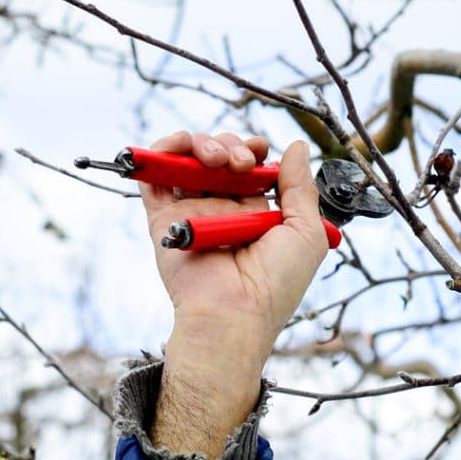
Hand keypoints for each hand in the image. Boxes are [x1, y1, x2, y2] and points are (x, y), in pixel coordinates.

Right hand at [139, 131, 328, 456]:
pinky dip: (160, 153)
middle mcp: (222, 209)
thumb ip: (301, 187)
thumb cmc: (276, 284)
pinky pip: (154, 177)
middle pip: (218, 157)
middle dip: (231, 146)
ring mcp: (191, 212)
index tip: (261, 150)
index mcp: (255, 212)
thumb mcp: (306, 231)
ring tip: (216, 160)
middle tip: (243, 163)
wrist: (236, 315)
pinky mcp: (163, 219)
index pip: (249, 167)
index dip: (253, 149)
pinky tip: (177, 148)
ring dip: (202, 144)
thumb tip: (296, 147)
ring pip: (188, 160)